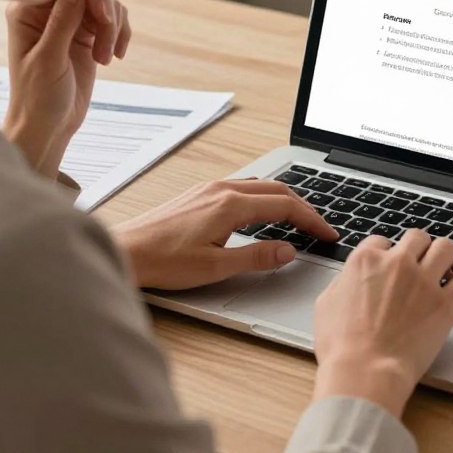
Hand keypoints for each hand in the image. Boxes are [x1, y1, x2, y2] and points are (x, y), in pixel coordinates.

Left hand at [3, 0, 129, 178]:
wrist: (49, 125)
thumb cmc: (37, 97)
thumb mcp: (49, 59)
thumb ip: (62, 21)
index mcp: (28, 8)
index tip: (103, 17)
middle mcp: (48, 8)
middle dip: (106, 12)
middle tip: (106, 45)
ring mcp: (70, 20)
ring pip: (106, 1)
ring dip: (115, 29)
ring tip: (106, 58)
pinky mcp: (88, 34)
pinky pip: (114, 19)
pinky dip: (121, 35)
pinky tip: (115, 57)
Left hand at [111, 178, 339, 289]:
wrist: (125, 250)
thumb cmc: (162, 261)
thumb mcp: (216, 267)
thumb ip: (257, 256)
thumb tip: (288, 250)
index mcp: (231, 205)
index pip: (285, 206)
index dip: (312, 220)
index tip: (327, 233)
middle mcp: (222, 189)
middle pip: (277, 190)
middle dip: (304, 207)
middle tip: (320, 227)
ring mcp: (210, 188)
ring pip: (260, 185)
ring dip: (283, 199)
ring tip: (298, 219)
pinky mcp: (199, 193)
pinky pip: (243, 186)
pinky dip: (263, 197)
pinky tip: (262, 212)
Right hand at [313, 230, 452, 417]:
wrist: (364, 372)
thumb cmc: (342, 346)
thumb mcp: (326, 304)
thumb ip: (343, 281)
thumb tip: (351, 279)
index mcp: (366, 260)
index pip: (382, 241)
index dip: (386, 254)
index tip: (390, 266)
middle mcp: (398, 263)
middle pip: (417, 237)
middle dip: (418, 249)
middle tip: (418, 265)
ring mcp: (424, 281)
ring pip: (446, 248)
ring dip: (444, 258)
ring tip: (442, 272)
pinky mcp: (446, 304)